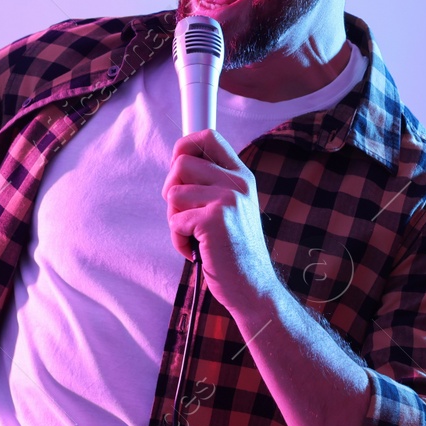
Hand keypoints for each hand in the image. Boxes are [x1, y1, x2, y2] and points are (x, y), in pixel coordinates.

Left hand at [162, 130, 279, 314]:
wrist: (253, 288)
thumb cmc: (235, 251)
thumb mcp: (232, 209)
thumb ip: (212, 185)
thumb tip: (177, 165)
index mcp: (241, 177)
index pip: (208, 137)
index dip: (184, 146)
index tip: (178, 171)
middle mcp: (237, 183)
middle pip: (180, 163)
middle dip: (171, 190)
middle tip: (183, 215)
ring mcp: (227, 200)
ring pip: (173, 193)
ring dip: (174, 220)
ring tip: (194, 237)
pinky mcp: (214, 220)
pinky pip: (174, 221)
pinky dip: (178, 241)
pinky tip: (196, 251)